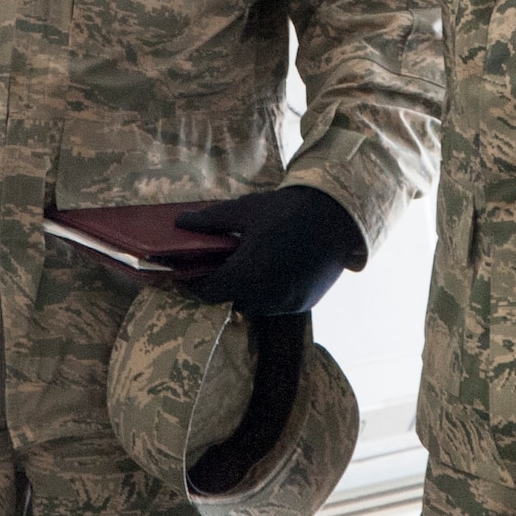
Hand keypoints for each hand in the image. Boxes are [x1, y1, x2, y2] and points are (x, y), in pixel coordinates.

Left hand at [175, 185, 364, 315]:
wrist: (336, 216)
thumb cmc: (286, 210)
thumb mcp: (244, 211)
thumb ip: (210, 222)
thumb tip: (179, 223)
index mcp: (248, 274)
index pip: (208, 292)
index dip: (193, 285)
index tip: (185, 275)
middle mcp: (267, 296)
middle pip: (230, 299)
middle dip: (221, 285)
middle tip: (217, 266)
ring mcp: (288, 303)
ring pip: (254, 304)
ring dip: (246, 290)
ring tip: (246, 266)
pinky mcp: (304, 303)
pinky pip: (277, 304)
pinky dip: (268, 292)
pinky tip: (271, 270)